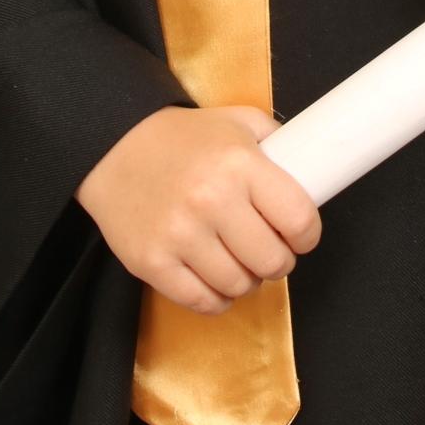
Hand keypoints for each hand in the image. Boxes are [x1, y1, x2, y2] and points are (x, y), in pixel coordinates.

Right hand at [74, 103, 322, 314]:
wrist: (113, 146)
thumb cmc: (182, 137)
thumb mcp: (235, 121)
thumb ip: (276, 141)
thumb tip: (312, 167)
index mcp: (239, 164)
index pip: (299, 218)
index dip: (307, 234)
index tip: (301, 235)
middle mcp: (212, 200)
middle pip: (272, 261)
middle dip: (279, 261)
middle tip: (270, 251)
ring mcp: (180, 235)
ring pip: (239, 286)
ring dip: (246, 280)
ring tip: (238, 262)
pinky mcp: (152, 262)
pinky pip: (202, 302)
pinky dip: (216, 298)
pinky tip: (213, 278)